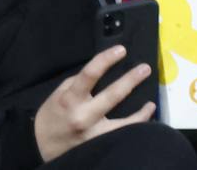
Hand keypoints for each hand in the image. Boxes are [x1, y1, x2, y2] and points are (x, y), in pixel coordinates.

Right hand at [34, 45, 155, 162]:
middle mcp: (84, 115)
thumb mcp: (57, 95)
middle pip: (112, 95)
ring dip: (141, 108)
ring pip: (125, 120)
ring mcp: (96, 133)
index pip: (89, 75)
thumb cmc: (52, 116)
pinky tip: (148, 111)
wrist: (44, 146)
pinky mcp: (104, 144)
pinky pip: (126, 132)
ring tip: (152, 96)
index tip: (120, 50)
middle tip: (145, 68)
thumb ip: (76, 84)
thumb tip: (98, 73)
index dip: (106, 60)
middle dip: (130, 79)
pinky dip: (140, 121)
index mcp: (70, 99)